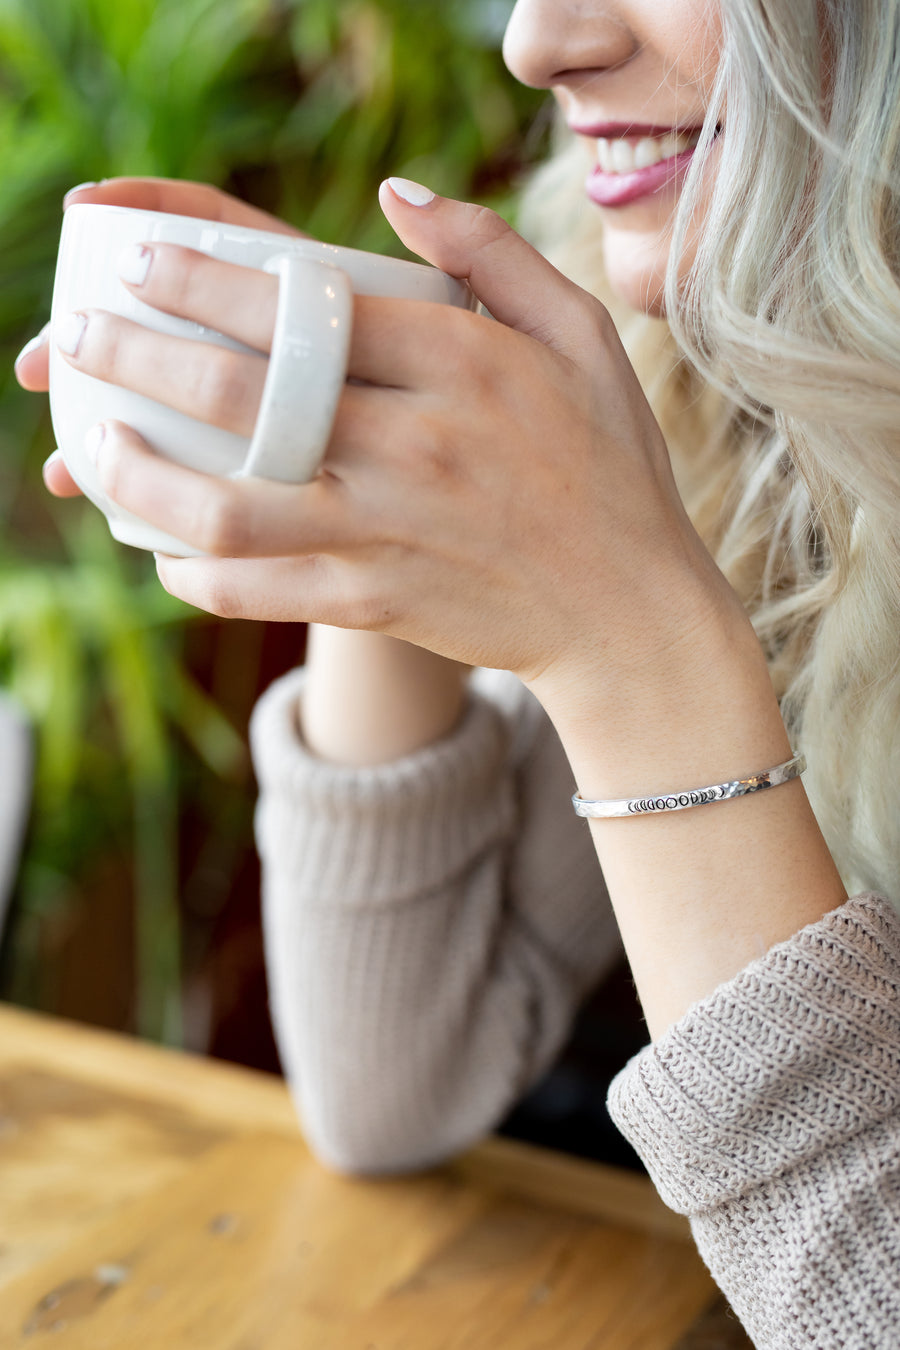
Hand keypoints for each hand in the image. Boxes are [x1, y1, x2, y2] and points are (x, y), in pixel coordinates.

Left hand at [44, 179, 744, 717]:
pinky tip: (162, 545)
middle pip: (243, 393)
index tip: (143, 263)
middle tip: (81, 337)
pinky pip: (255, 589)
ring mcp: (388, 531)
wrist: (626, 612)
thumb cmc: (608, 467)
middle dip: (138, 355)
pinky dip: (194, 570)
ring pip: (227, 505)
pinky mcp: (373, 602)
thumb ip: (492, 253)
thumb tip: (395, 194)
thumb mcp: (581, 336)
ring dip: (140, 474)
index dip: (203, 278)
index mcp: (461, 363)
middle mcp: (414, 444)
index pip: (304, 306)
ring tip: (95, 446)